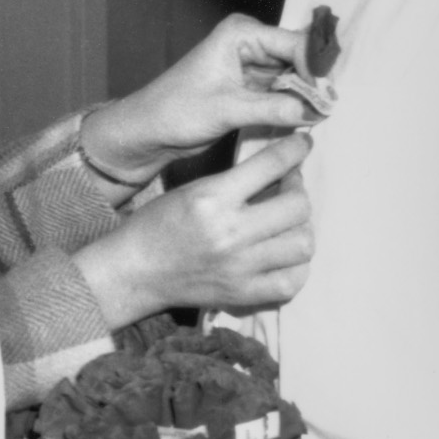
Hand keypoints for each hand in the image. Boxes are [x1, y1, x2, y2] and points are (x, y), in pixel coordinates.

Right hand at [71, 132, 314, 327]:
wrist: (135, 271)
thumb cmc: (158, 224)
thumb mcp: (191, 190)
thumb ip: (234, 181)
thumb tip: (281, 169)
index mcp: (211, 198)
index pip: (270, 165)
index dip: (295, 149)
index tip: (303, 144)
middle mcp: (230, 233)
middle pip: (297, 206)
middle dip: (299, 191)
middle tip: (289, 187)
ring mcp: (239, 267)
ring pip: (303, 243)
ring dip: (301, 228)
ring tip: (288, 223)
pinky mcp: (243, 294)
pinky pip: (293, 280)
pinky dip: (296, 266)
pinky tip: (284, 255)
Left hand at [84, 14, 317, 180]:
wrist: (149, 131)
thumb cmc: (174, 111)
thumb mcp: (227, 110)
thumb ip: (274, 108)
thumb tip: (317, 110)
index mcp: (241, 33)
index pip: (296, 43)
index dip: (315, 69)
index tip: (328, 98)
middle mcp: (252, 43)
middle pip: (301, 59)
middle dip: (316, 84)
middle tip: (330, 110)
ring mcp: (255, 65)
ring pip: (297, 78)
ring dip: (308, 97)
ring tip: (322, 117)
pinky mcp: (255, 87)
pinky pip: (287, 93)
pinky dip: (297, 106)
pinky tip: (307, 120)